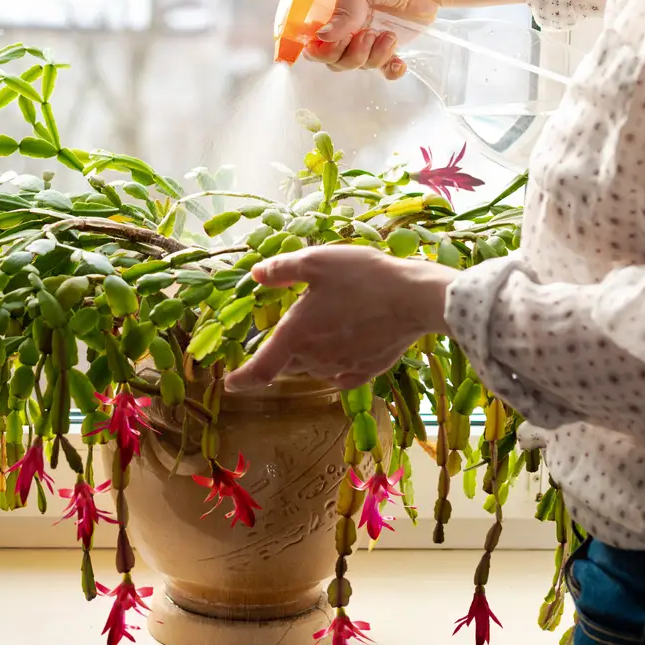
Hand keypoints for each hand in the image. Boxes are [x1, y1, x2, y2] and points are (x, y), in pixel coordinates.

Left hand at [223, 246, 457, 392]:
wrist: (414, 299)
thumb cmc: (363, 277)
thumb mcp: (317, 261)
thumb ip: (282, 269)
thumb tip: (256, 274)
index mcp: (296, 335)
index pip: (260, 369)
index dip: (241, 379)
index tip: (230, 383)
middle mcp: (315, 358)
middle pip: (287, 366)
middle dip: (280, 355)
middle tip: (289, 331)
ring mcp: (342, 367)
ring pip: (313, 369)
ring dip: (309, 356)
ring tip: (323, 328)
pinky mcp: (367, 370)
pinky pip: (341, 375)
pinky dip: (335, 366)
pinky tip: (344, 349)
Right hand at [305, 0, 523, 79]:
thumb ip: (343, 11)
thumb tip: (323, 37)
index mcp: (332, 15)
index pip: (314, 44)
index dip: (320, 51)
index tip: (333, 44)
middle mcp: (346, 31)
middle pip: (335, 62)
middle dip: (351, 54)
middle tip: (367, 35)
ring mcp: (367, 42)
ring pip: (359, 66)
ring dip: (374, 56)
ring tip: (389, 35)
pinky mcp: (388, 50)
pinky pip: (384, 71)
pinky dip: (391, 71)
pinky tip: (399, 62)